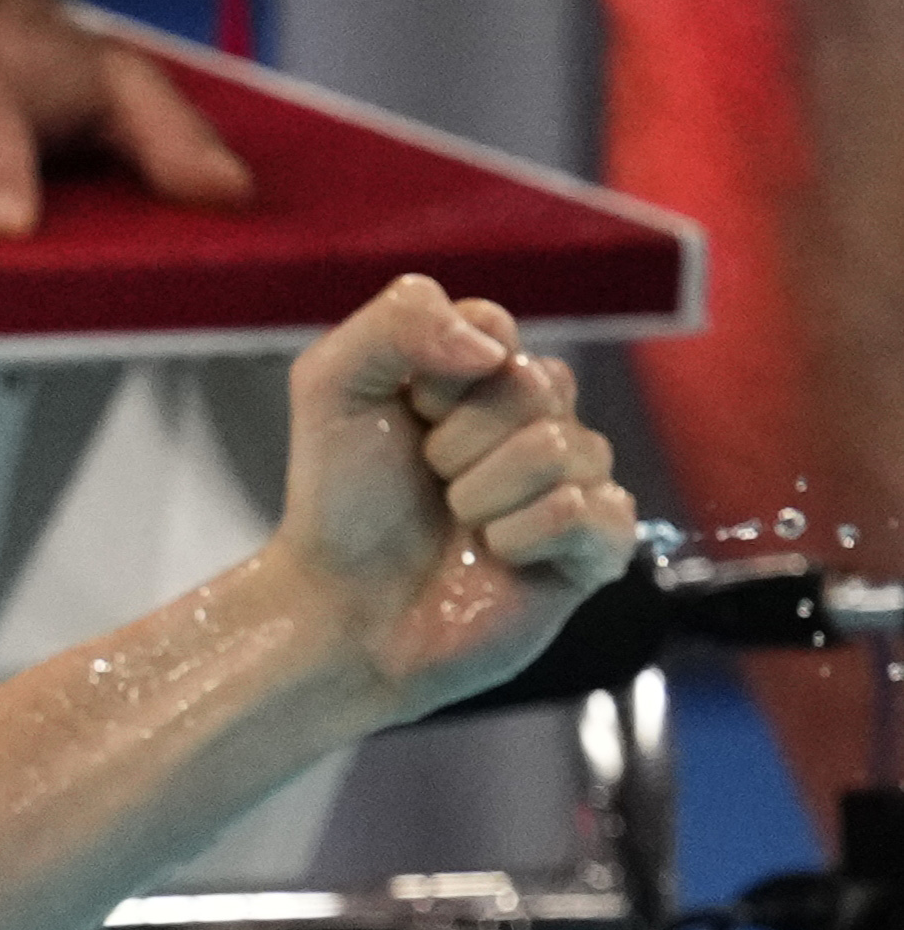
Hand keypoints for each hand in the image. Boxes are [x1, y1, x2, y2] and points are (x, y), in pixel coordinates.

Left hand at [264, 277, 640, 716]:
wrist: (339, 610)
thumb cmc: (339, 503)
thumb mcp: (333, 385)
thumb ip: (399, 319)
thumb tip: (493, 346)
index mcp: (485, 375)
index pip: (494, 327)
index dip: (439, 377)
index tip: (406, 416)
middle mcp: (538, 420)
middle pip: (536, 385)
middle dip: (457, 440)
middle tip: (428, 480)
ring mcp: (573, 481)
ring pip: (559, 448)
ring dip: (481, 494)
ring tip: (455, 524)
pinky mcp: (595, 545)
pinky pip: (586, 510)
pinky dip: (522, 535)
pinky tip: (495, 557)